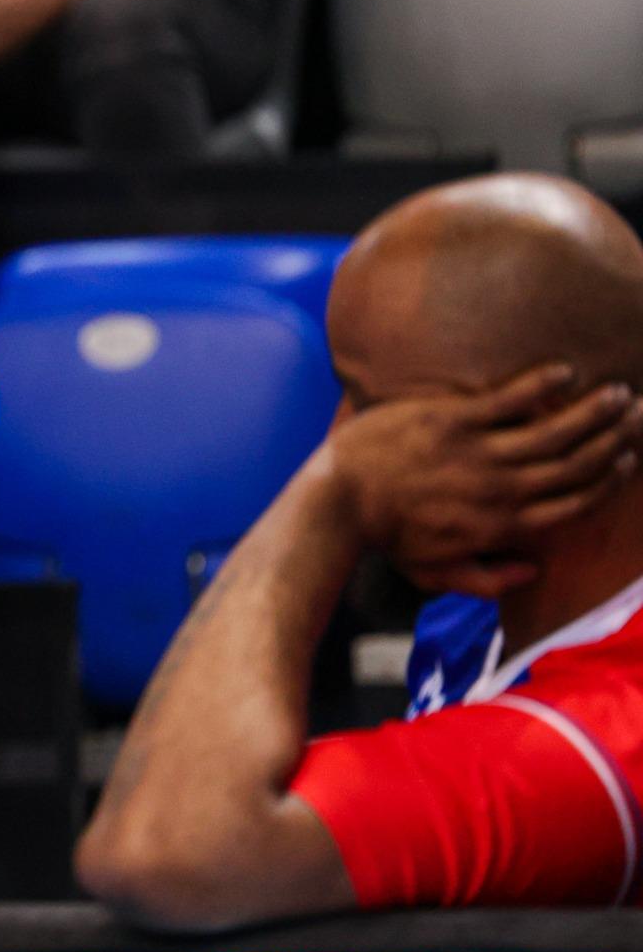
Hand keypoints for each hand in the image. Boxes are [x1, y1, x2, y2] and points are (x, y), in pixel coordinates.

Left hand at [323, 363, 642, 596]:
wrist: (339, 500)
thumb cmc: (384, 537)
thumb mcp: (434, 574)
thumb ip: (486, 579)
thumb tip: (532, 572)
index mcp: (502, 525)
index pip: (571, 503)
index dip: (605, 482)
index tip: (625, 461)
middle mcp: (502, 488)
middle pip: (574, 464)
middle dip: (613, 441)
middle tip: (638, 419)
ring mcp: (480, 451)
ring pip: (554, 430)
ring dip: (593, 411)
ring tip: (619, 394)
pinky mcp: (454, 420)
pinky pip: (510, 399)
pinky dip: (542, 385)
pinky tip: (566, 372)